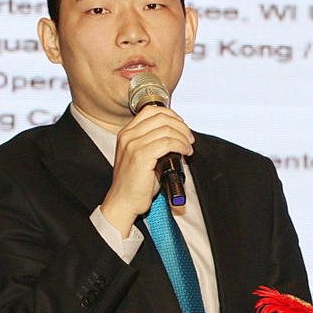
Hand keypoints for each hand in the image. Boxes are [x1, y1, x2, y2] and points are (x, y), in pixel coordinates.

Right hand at [100, 105, 193, 236]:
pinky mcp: (141, 156)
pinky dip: (180, 146)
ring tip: (188, 148)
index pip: (151, 110)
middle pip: (161, 117)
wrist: (123, 202)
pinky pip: (167, 143)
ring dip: (183, 137)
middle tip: (189, 138)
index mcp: (127, 133)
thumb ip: (152, 141)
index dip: (171, 115)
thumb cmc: (134, 182)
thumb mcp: (140, 155)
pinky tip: (184, 152)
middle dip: (181, 126)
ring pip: (167, 129)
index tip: (181, 125)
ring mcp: (133, 145)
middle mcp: (128, 136)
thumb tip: (176, 134)